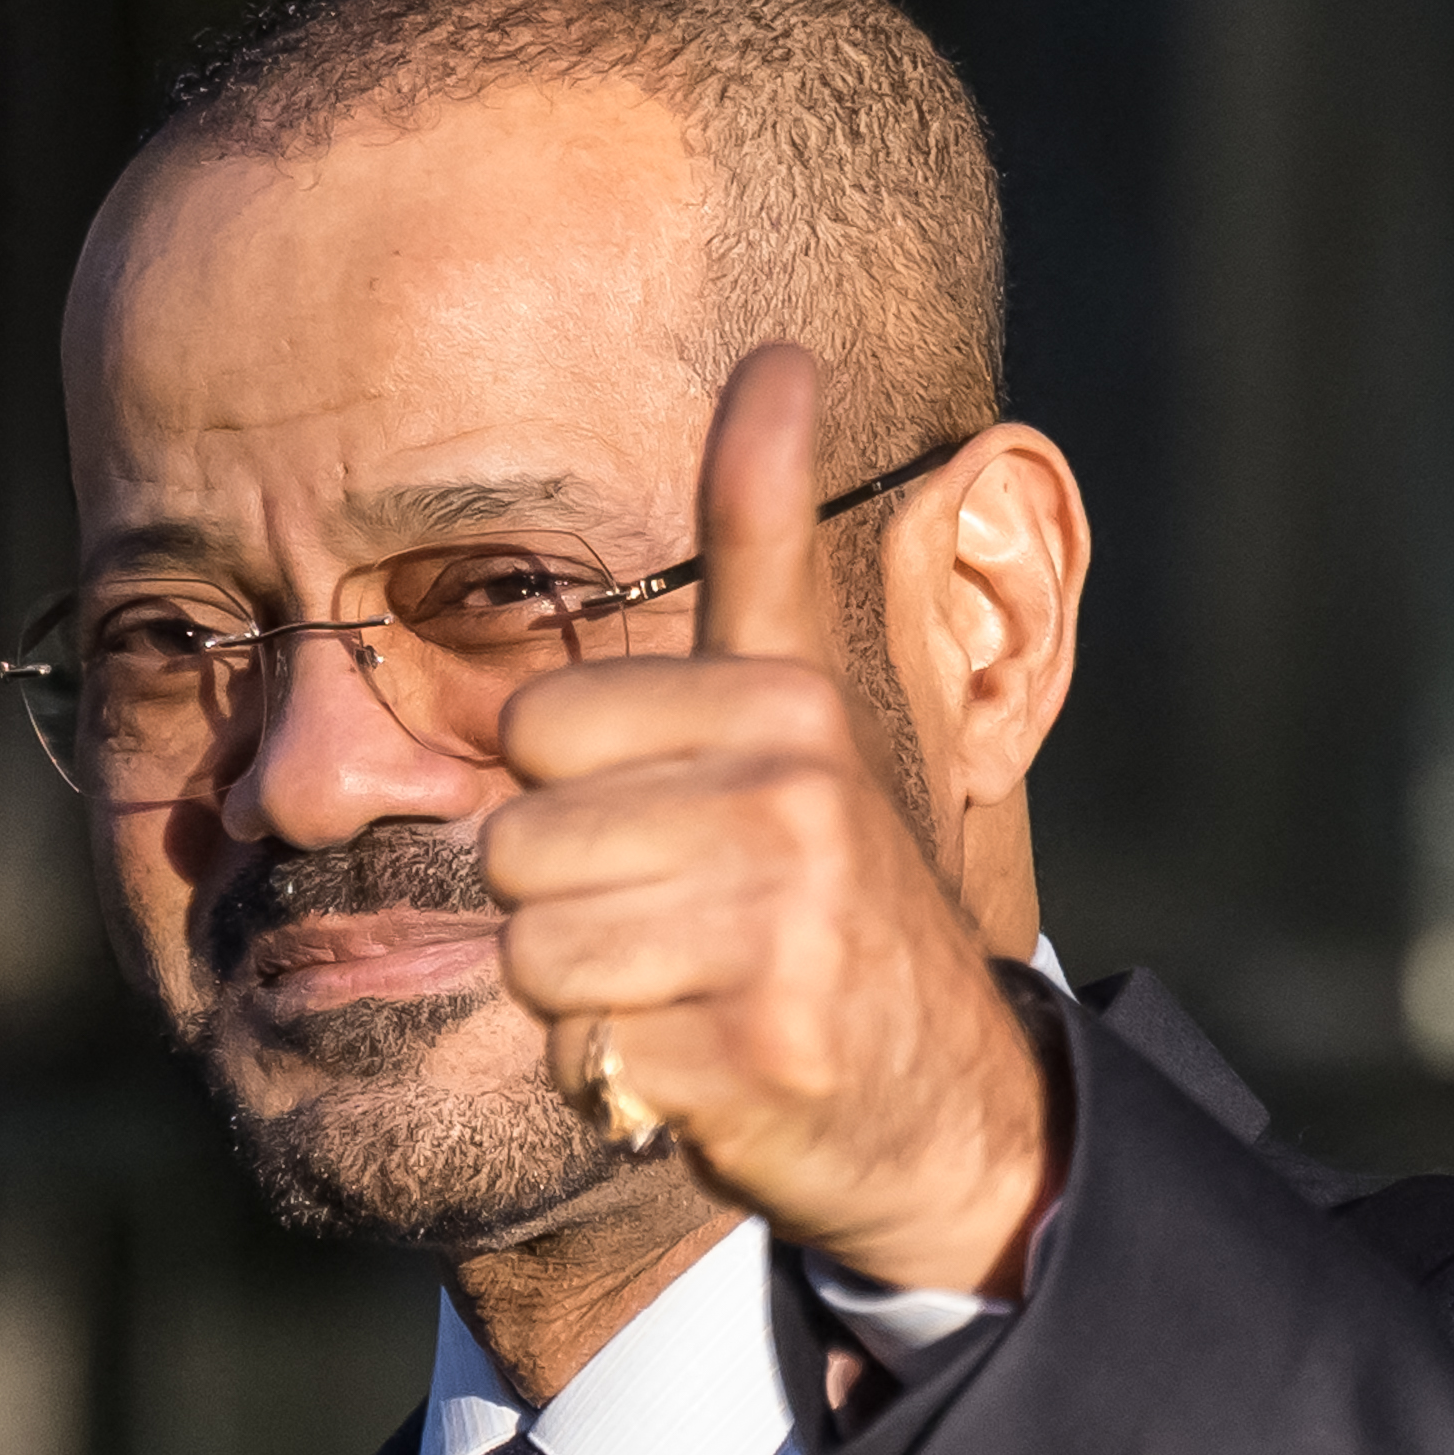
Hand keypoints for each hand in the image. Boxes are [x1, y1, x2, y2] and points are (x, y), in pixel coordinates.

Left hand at [481, 343, 1053, 1297]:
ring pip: (534, 952)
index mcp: (784, 706)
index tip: (672, 824)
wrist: (937, 1100)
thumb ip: (765, 540)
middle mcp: (794, 799)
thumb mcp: (797, 705)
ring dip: (587, 994)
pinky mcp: (763, 1047)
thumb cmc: (821, 893)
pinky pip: (583, 1052)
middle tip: (677, 927)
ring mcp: (786, 926)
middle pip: (516, 846)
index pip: (537, 728)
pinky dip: (621, 1078)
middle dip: (568, 905)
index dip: (572, 795)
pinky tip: (705, 1062)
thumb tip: (781, 354)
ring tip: (688, 988)